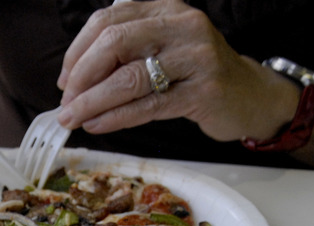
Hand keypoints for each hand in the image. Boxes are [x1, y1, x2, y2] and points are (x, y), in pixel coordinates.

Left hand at [56, 0, 297, 140]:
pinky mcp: (203, 92)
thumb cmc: (196, 75)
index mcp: (165, 8)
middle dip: (82, 76)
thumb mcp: (162, 49)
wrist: (249, 95)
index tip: (64, 80)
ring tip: (74, 118)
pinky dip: (116, 117)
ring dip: (93, 102)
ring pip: (129, 78)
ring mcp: (196, 57)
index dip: (78, 51)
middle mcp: (182, 25)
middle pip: (114, 43)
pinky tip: (98, 125)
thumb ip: (126, 54)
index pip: (108, 21)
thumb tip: (73, 81)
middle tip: (67, 102)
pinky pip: (147, 106)